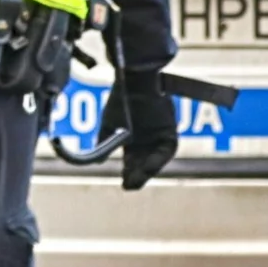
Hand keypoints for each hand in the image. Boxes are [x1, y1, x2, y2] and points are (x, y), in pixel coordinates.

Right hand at [108, 72, 179, 189]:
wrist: (134, 81)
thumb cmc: (121, 99)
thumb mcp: (109, 123)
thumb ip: (104, 142)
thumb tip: (98, 161)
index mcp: (133, 138)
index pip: (132, 161)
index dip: (129, 173)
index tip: (124, 184)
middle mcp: (147, 139)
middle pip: (144, 163)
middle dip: (138, 175)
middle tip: (129, 185)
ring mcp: (159, 135)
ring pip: (155, 159)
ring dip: (148, 171)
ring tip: (137, 180)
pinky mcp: (170, 131)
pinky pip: (166, 150)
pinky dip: (157, 160)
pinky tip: (148, 167)